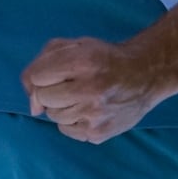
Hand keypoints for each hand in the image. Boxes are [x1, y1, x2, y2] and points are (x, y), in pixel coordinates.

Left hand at [20, 37, 158, 143]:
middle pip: (43, 98)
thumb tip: (33, 106)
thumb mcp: (75, 45)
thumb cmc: (103, 58)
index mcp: (83, 60)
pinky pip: (66, 129)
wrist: (144, 75)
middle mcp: (90, 88)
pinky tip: (88, 108)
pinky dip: (72, 120)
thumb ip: (43, 63)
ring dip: (61, 105)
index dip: (42, 73)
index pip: (37, 76)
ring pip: (53, 115)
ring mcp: (95, 114)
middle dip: (50, 90)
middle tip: (69, 84)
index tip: (55, 72)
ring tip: (81, 95)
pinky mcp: (98, 133)